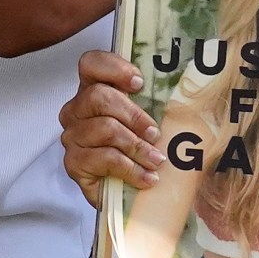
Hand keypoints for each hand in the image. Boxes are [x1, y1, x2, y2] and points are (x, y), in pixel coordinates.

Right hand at [57, 49, 162, 209]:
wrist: (128, 193)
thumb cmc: (139, 151)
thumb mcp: (149, 122)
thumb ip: (154, 103)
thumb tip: (185, 94)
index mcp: (93, 90)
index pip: (90, 64)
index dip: (113, 68)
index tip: (139, 83)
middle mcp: (77, 110)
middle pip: (98, 96)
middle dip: (134, 115)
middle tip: (155, 133)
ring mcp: (72, 137)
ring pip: (105, 129)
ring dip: (137, 146)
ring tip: (156, 160)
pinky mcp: (74, 163)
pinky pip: (104, 158)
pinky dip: (131, 168)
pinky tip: (146, 177)